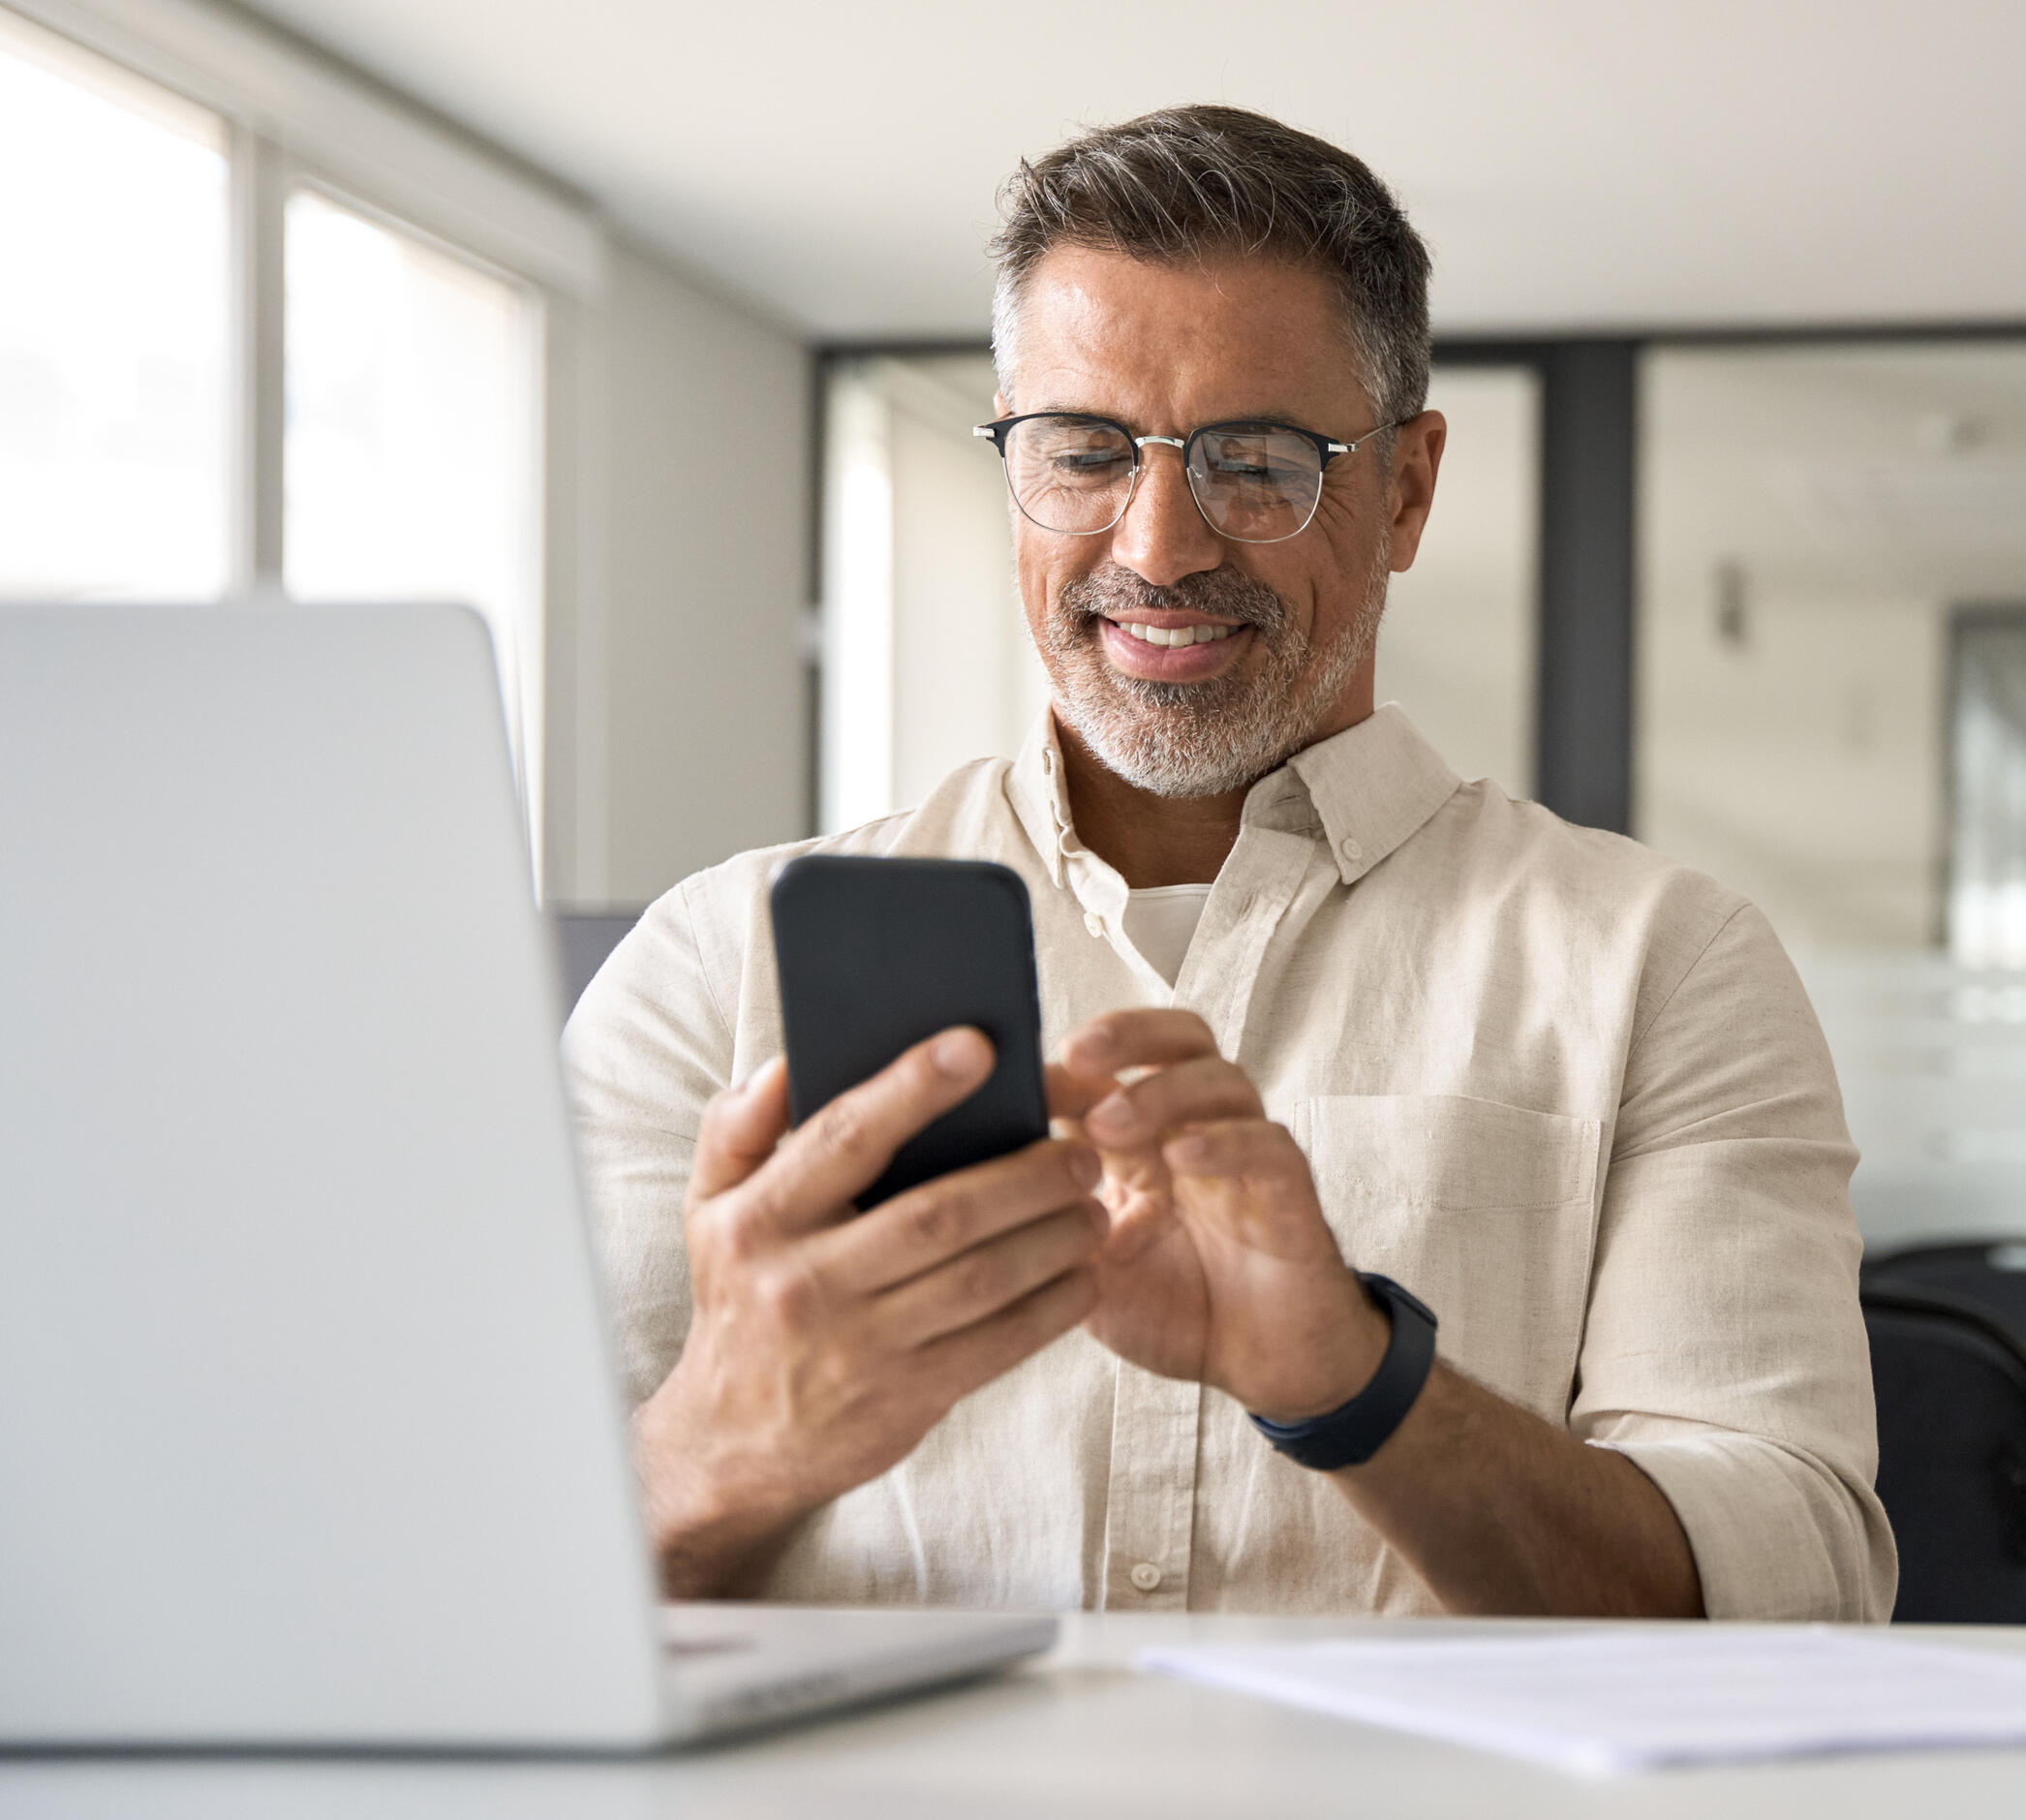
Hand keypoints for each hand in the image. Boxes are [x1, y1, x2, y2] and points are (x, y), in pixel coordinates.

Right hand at [634, 1029, 1104, 1594]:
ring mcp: (858, 1347)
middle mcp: (805, 1282)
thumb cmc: (739, 1298)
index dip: (914, 1088)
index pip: (845, 1138)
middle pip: (939, 1215)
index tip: (979, 1047)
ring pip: (981, 1280)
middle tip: (1079, 1153)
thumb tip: (788, 1062)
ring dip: (1054, 1239)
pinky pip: (998, 1345)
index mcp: (761, 1220)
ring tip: (1095, 1207)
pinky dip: (1053, 1306)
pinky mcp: (904, 1399)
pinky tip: (1084, 1275)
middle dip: (1025, 1177)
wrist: (730, 1442)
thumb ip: (739, 1128)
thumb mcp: (709, 1208)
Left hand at [1051, 1009, 1387, 1420]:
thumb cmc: (1176, 1308)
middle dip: (1128, 1033)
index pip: (1114, 1068)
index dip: (1069, 1064)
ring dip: (1162, 1092)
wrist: (1262, 1365)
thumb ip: (1049, 1221)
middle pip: (1179, 1039)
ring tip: (1111, 1124)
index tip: (1015, 1080)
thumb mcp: (1090, 1268)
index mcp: (1145, 1139)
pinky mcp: (1290, 1192)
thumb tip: (980, 1179)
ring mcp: (1246, 1155)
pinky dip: (1225, 1142)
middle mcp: (1199, 1129)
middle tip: (1077, 1055)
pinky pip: (1267, 1146)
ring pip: (1221, 1081)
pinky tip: (1182, 1157)